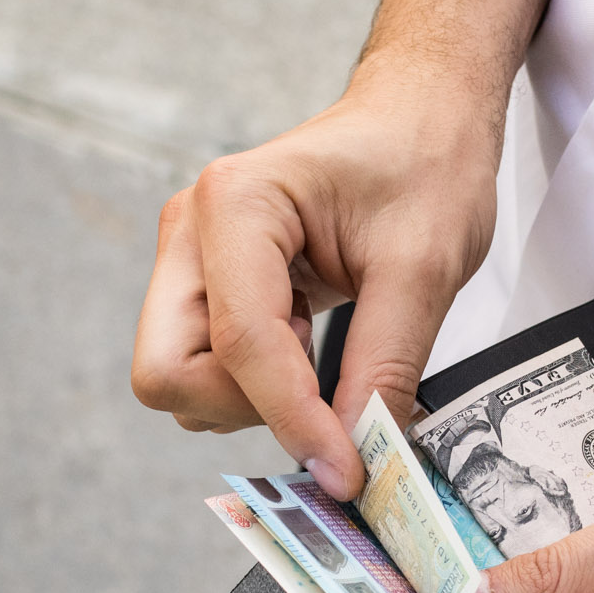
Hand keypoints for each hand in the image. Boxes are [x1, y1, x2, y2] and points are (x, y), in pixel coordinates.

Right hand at [130, 72, 504, 499]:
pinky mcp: (204, 287)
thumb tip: (358, 458)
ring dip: (252, 399)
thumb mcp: (426, 268)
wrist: (418, 118)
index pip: (242, 344)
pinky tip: (310, 346)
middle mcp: (190, 231)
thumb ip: (385, 368)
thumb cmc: (424, 165)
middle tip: (325, 394)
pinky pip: (204, 370)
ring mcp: (188, 261)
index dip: (294, 421)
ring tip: (324, 351)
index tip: (349, 474)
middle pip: (168, 371)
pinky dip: (256, 387)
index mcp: (236, 202)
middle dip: (246, 407)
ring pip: (179, 381)